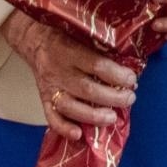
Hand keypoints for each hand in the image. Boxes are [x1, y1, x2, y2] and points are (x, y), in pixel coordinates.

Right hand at [0, 11, 137, 140]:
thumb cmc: (64, 34)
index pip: (97, 65)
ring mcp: (50, 87)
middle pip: (88, 89)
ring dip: (94, 116)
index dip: (117, 75)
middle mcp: (59, 71)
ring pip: (71, 106)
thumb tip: (127, 61)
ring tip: (112, 118)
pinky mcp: (44, 99)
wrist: (34, 39)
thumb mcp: (81, 31)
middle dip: (112, 98)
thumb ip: (100, 45)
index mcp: (70, 50)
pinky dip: (64, 128)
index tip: (132, 79)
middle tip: (129, 99)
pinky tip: (79, 134)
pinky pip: (52, 117)